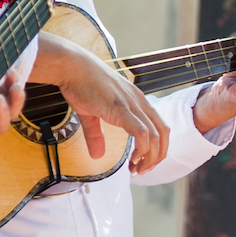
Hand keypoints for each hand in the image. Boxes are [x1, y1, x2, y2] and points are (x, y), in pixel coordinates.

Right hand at [33, 33, 167, 174]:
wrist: (72, 66)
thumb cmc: (80, 83)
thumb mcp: (91, 112)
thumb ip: (96, 135)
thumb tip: (97, 155)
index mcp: (136, 100)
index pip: (158, 126)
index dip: (156, 147)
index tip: (142, 161)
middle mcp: (139, 101)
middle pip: (163, 133)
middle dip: (157, 156)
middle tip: (144, 170)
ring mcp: (132, 104)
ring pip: (155, 136)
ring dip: (150, 157)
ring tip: (138, 169)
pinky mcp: (121, 109)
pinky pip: (141, 132)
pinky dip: (142, 149)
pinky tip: (133, 158)